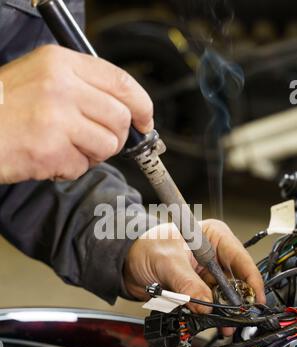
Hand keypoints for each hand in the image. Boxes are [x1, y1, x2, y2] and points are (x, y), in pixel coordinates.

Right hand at [0, 45, 152, 182]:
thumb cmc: (6, 107)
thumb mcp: (42, 78)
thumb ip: (82, 87)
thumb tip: (125, 111)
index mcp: (61, 64)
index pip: (121, 81)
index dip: (141, 104)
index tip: (145, 120)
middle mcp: (61, 87)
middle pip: (119, 118)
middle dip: (115, 136)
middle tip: (96, 141)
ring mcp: (56, 119)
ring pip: (107, 145)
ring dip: (92, 154)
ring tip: (68, 148)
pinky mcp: (50, 150)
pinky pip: (82, 166)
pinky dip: (69, 168)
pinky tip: (49, 157)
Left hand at [124, 221, 264, 334]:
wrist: (125, 263)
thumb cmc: (143, 247)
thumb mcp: (167, 262)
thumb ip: (187, 284)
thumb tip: (205, 304)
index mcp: (214, 237)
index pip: (241, 260)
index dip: (251, 282)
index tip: (255, 301)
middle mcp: (214, 255)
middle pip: (236, 282)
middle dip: (236, 302)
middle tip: (236, 320)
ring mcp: (206, 274)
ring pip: (223, 297)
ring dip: (222, 312)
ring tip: (223, 326)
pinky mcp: (196, 289)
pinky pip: (208, 304)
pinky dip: (209, 314)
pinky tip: (208, 322)